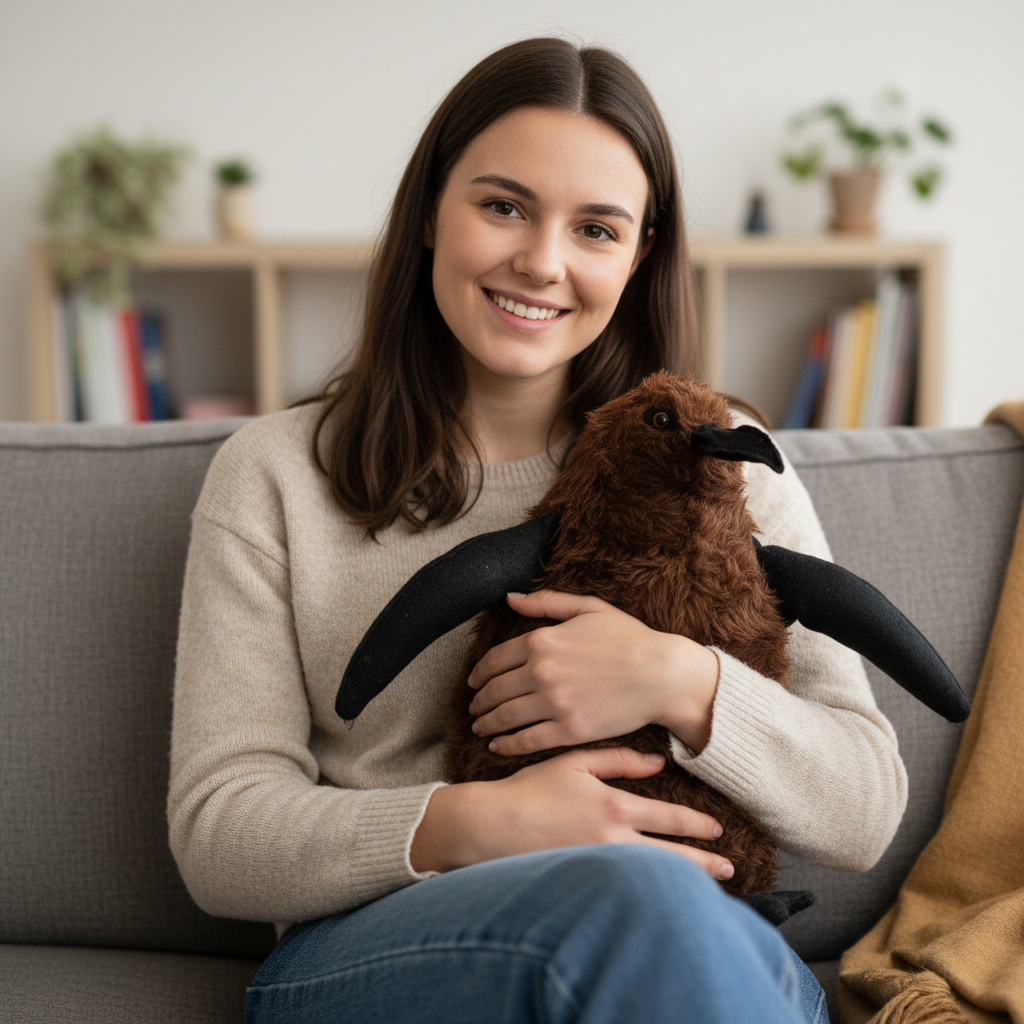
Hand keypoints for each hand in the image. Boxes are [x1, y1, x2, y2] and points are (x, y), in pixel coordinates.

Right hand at [410, 747, 733, 880]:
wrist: (492, 825)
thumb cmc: (531, 789)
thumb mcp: (574, 762)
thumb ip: (618, 760)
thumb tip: (658, 764)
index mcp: (614, 805)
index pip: (669, 817)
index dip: (697, 825)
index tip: (718, 829)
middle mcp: (613, 839)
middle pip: (671, 855)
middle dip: (704, 861)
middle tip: (729, 867)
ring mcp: (600, 864)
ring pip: (655, 874)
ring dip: (685, 881)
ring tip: (709, 885)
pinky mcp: (585, 880)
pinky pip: (629, 887)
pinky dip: (652, 890)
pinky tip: (664, 894)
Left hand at [467, 590, 719, 754]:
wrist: (662, 675)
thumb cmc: (630, 639)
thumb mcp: (588, 608)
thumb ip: (546, 602)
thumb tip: (511, 597)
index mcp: (542, 641)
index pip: (495, 660)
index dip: (479, 674)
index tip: (473, 682)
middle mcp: (542, 672)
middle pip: (495, 690)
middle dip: (479, 702)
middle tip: (473, 709)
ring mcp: (554, 703)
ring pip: (505, 717)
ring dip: (486, 724)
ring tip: (480, 728)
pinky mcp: (569, 730)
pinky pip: (526, 740)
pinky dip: (506, 744)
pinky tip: (497, 746)